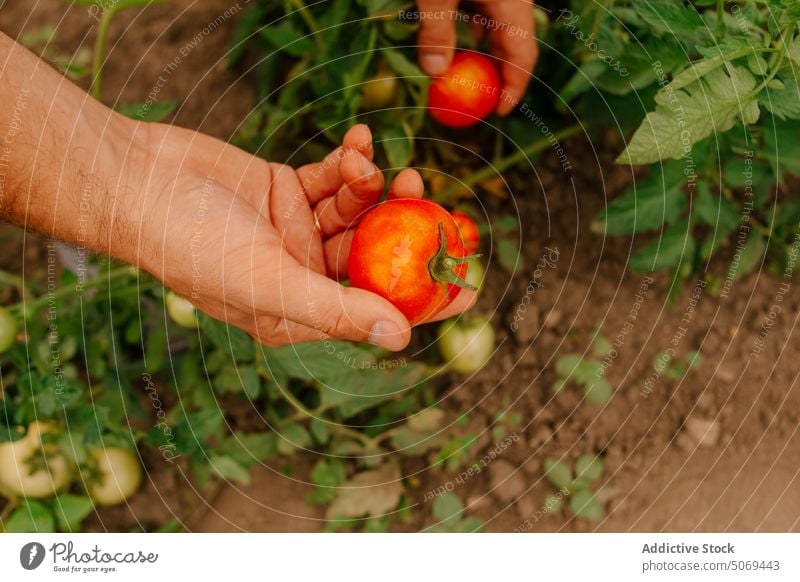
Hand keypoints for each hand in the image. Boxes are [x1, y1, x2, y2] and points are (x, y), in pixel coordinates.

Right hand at [132, 123, 474, 349]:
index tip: (468, 284)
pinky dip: (350, 162)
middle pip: (376, 257)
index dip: (424, 300)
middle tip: (429, 200)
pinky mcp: (290, 190)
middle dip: (403, 229)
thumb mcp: (269, 284)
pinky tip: (358, 142)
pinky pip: (335, 178)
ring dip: (373, 186)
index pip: (376, 312)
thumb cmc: (191, 245)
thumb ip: (336, 308)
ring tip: (369, 164)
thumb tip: (401, 338)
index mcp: (300, 312)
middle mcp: (304, 275)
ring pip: (359, 212)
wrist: (138, 182)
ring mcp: (298, 231)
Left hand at [416, 0, 537, 114]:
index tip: (500, 112)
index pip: (523, 55)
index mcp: (512, 3)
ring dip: (486, 51)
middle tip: (482, 100)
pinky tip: (463, 35)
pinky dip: (477, 27)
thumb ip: (436, 31)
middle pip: (514, 43)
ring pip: (501, 26)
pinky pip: (488, 8)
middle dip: (499, 74)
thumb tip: (435, 74)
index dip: (515, 88)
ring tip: (469, 74)